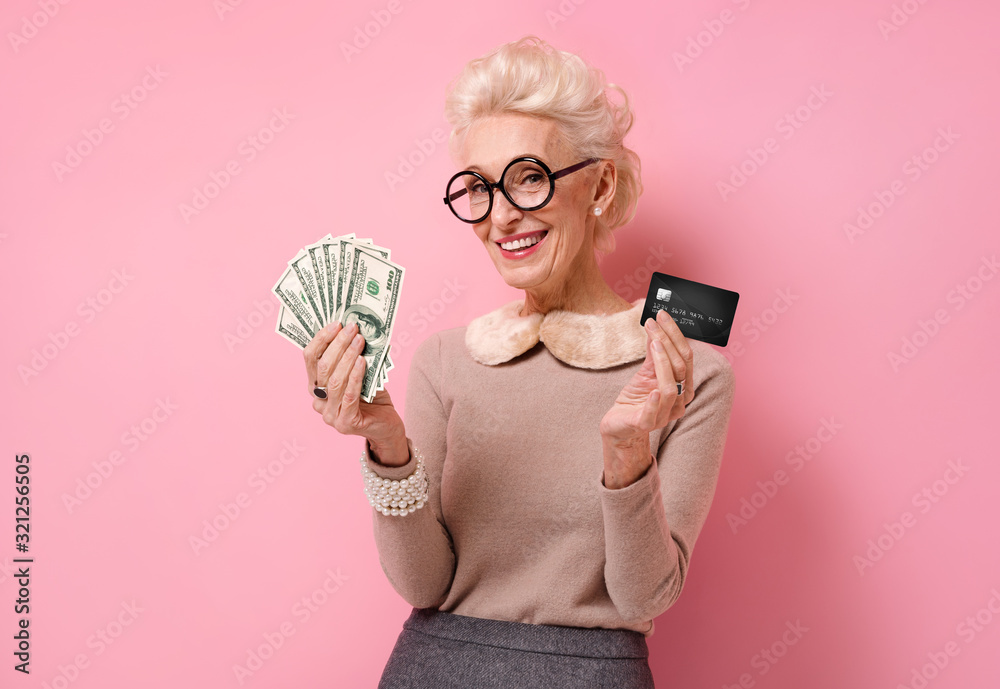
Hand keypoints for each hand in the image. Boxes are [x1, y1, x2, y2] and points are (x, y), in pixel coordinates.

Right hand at [303, 320, 403, 446]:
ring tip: (360, 341)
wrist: (386, 426)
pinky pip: (349, 395)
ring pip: (335, 380)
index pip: (310, 359)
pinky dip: (356, 376)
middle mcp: (318, 401)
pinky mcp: (345, 424)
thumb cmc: (372, 398)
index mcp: (316, 387)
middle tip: (352, 328)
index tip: (336, 323)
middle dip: (338, 344)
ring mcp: (330, 415)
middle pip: (323, 367)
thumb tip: (354, 331)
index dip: (322, 339)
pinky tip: (363, 362)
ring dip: (348, 356)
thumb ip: (352, 359)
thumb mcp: (359, 374)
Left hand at [600, 309, 694, 442]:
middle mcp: (679, 401)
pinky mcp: (646, 424)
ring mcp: (664, 415)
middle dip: (669, 342)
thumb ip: (654, 352)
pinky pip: (654, 413)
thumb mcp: (646, 371)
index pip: (686, 357)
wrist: (620, 424)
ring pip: (670, 388)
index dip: (676, 335)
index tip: (663, 316)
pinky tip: (651, 389)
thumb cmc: (636, 397)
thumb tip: (655, 325)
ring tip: (654, 343)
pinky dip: (654, 400)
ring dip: (663, 363)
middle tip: (655, 322)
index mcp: (684, 387)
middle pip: (682, 368)